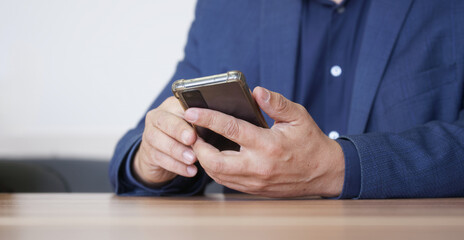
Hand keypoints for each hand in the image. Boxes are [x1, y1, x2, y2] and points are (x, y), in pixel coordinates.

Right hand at [133, 96, 197, 186]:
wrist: (163, 154)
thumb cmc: (185, 137)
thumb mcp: (194, 126)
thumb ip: (202, 123)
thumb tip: (220, 124)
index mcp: (171, 106)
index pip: (178, 106)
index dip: (189, 115)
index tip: (199, 124)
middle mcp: (157, 117)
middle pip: (165, 122)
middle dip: (179, 131)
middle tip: (192, 140)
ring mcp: (149, 134)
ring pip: (159, 141)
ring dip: (178, 151)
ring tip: (193, 159)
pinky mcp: (148, 152)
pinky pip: (160, 158)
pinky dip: (177, 166)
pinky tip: (190, 170)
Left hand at [184, 87, 344, 196]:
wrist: (324, 173)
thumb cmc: (310, 142)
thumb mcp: (298, 116)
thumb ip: (276, 103)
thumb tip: (256, 91)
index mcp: (268, 144)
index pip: (231, 130)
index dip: (208, 119)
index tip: (191, 111)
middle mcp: (258, 166)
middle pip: (215, 161)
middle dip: (197, 146)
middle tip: (190, 132)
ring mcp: (255, 181)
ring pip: (217, 174)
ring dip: (203, 159)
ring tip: (198, 143)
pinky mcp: (254, 189)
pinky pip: (226, 182)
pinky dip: (214, 169)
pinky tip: (212, 157)